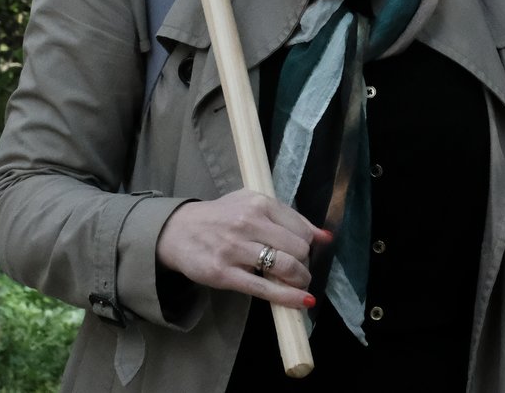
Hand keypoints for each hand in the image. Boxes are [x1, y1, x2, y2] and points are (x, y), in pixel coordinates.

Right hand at [155, 188, 331, 309]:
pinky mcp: (224, 274)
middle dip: (304, 264)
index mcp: (258, 203)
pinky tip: (301, 302)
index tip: (302, 253)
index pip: (301, 228)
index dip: (308, 245)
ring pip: (284, 266)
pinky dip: (288, 298)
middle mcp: (248, 223)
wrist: (178, 231)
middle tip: (298, 271)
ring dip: (299, 280)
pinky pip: (264, 289)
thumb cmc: (220, 217)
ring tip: (298, 285)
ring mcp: (235, 249)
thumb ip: (288, 218)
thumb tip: (326, 237)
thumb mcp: (252, 205)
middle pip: (297, 248)